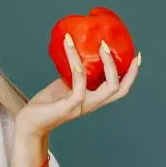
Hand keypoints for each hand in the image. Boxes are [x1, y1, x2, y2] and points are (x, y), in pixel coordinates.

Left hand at [16, 38, 140, 137]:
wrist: (30, 122)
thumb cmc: (48, 102)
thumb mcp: (65, 83)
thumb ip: (76, 72)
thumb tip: (78, 49)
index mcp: (94, 99)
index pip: (120, 89)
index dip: (131, 74)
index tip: (136, 55)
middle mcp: (91, 104)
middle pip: (118, 89)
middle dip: (121, 67)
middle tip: (108, 46)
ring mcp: (81, 107)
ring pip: (105, 89)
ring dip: (104, 63)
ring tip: (97, 44)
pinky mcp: (67, 108)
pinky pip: (79, 90)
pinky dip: (80, 72)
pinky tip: (75, 59)